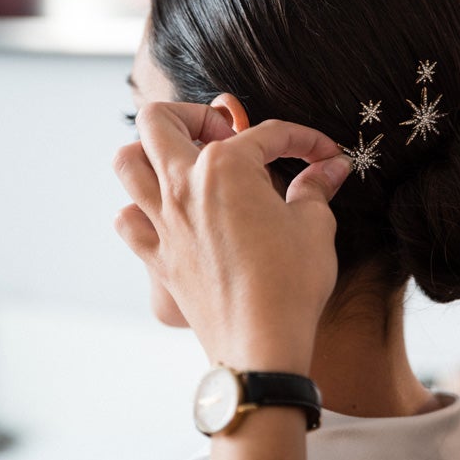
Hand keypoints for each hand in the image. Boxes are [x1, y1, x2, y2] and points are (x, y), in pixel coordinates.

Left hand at [112, 102, 351, 372]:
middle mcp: (183, 186)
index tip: (324, 155)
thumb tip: (331, 168)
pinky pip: (129, 221)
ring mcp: (163, 222)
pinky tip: (171, 215)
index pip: (267, 133)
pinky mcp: (157, 258)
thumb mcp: (316, 226)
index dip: (303, 140)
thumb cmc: (291, 283)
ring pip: (127, 163)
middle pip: (160, 121)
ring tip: (188, 165)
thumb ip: (316, 187)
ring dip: (153, 153)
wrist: (261, 344)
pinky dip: (141, 210)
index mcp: (226, 167)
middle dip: (194, 115)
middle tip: (228, 137)